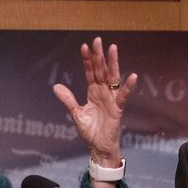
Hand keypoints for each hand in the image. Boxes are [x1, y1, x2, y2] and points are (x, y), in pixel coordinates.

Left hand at [52, 37, 137, 168]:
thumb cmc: (91, 131)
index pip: (90, 72)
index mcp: (93, 92)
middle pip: (101, 70)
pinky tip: (132, 76)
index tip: (84, 46)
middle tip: (97, 40)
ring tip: (113, 48)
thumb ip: (68, 100)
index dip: (87, 60)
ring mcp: (111, 99)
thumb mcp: (76, 114)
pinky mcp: (118, 109)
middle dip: (99, 56)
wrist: (99, 147)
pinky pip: (124, 96)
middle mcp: (103, 93)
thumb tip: (56, 86)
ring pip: (112, 78)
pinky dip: (128, 87)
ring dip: (113, 63)